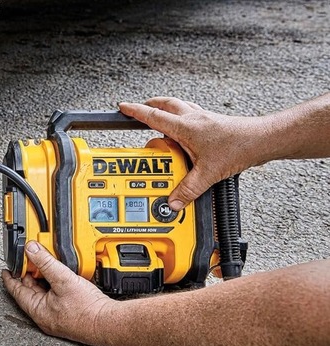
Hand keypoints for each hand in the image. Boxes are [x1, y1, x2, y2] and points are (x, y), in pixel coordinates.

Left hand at [1, 241, 114, 345]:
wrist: (109, 323)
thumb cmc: (87, 310)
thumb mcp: (63, 280)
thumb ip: (45, 263)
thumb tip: (31, 250)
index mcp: (38, 311)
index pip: (16, 291)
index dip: (10, 277)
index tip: (6, 269)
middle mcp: (45, 316)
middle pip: (31, 290)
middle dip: (29, 274)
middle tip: (28, 259)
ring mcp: (56, 315)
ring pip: (44, 293)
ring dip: (43, 278)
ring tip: (44, 264)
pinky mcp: (69, 313)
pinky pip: (55, 296)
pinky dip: (54, 284)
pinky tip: (61, 275)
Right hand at [119, 97, 273, 209]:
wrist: (261, 140)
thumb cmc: (239, 148)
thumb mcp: (208, 174)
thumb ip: (188, 190)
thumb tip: (174, 201)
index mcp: (186, 127)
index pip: (153, 117)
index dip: (136, 112)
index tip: (123, 107)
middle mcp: (193, 118)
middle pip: (165, 104)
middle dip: (148, 105)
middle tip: (138, 109)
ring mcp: (204, 118)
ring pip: (178, 106)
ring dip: (165, 109)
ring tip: (157, 118)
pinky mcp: (212, 122)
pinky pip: (191, 114)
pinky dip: (181, 117)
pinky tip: (183, 129)